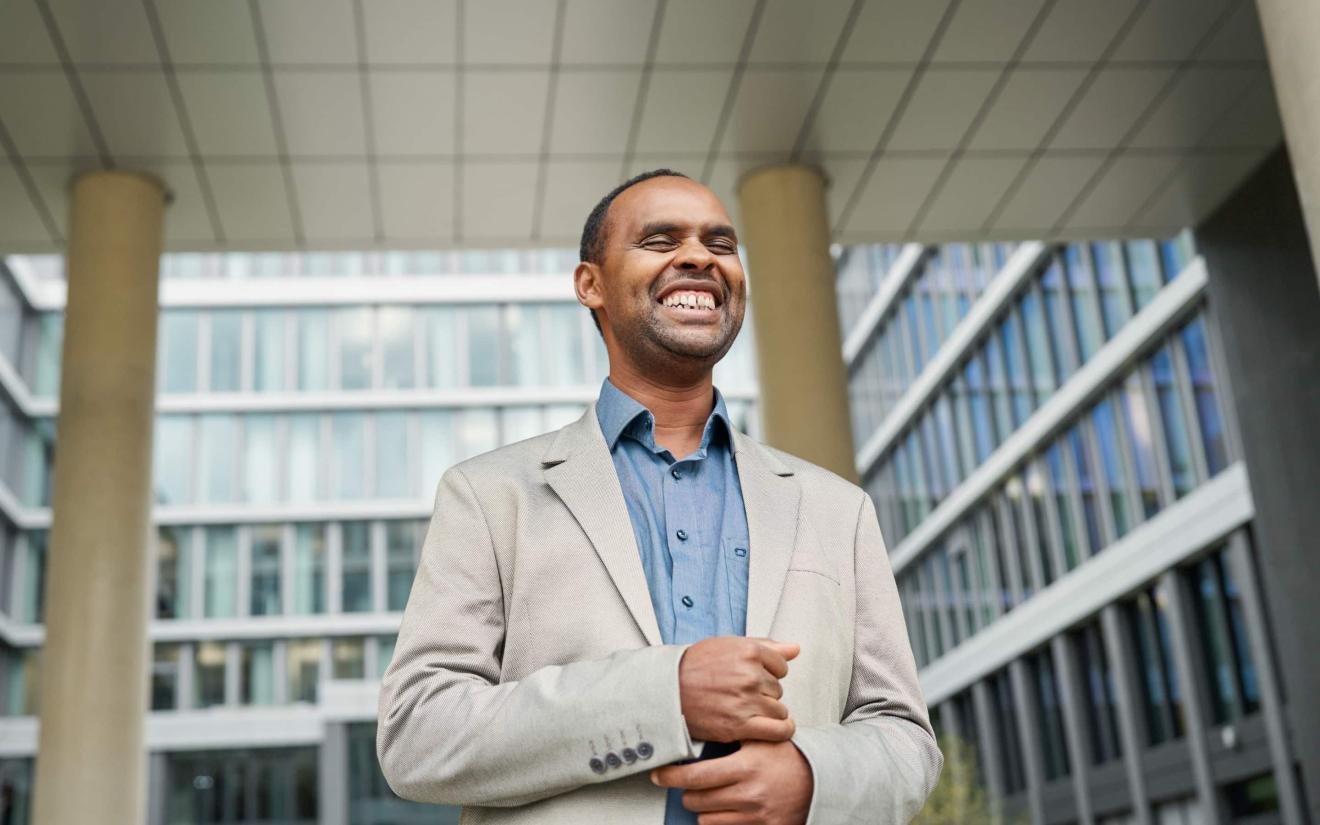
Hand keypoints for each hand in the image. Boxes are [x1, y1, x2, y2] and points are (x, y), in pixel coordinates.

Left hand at [651, 739, 813, 824]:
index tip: (659, 774)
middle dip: (688, 791)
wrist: (818, 780)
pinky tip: (726, 808)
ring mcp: (755, 815)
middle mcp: (748, 794)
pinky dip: (720, 821)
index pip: (696, 776)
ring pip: (706, 820)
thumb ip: (729, 737)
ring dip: (703, 808)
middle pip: (696, 800)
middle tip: (691, 782)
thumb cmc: (785, 758)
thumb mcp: (758, 740)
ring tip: (713, 794)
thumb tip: (693, 732)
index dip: (671, 776)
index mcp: (745, 767)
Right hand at [679, 637, 798, 742]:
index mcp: (749, 651)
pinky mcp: (739, 725)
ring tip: (748, 709)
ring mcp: (745, 701)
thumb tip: (796, 648)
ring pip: (779, 710)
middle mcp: (749, 675)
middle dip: (765, 693)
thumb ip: (766, 646)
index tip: (754, 677)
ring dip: (768, 712)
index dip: (769, 673)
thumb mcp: (729, 646)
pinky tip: (775, 727)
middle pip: (778, 689)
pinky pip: (778, 730)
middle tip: (742, 693)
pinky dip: (781, 731)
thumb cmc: (695, 666)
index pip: (782, 666)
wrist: (668, 690)